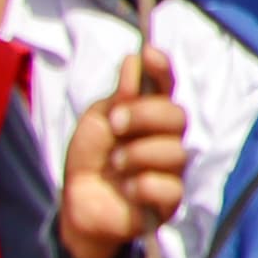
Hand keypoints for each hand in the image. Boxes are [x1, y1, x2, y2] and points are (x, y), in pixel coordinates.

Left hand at [59, 52, 184, 257]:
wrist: (79, 205)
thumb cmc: (91, 159)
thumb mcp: (96, 122)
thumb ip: (117, 98)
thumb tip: (133, 62)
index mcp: (150, 115)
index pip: (166, 86)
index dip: (161, 68)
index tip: (148, 52)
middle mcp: (167, 138)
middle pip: (178, 116)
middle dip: (144, 115)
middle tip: (115, 125)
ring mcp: (172, 168)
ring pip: (175, 152)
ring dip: (138, 155)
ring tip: (115, 165)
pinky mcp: (170, 200)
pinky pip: (170, 187)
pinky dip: (142, 186)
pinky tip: (126, 189)